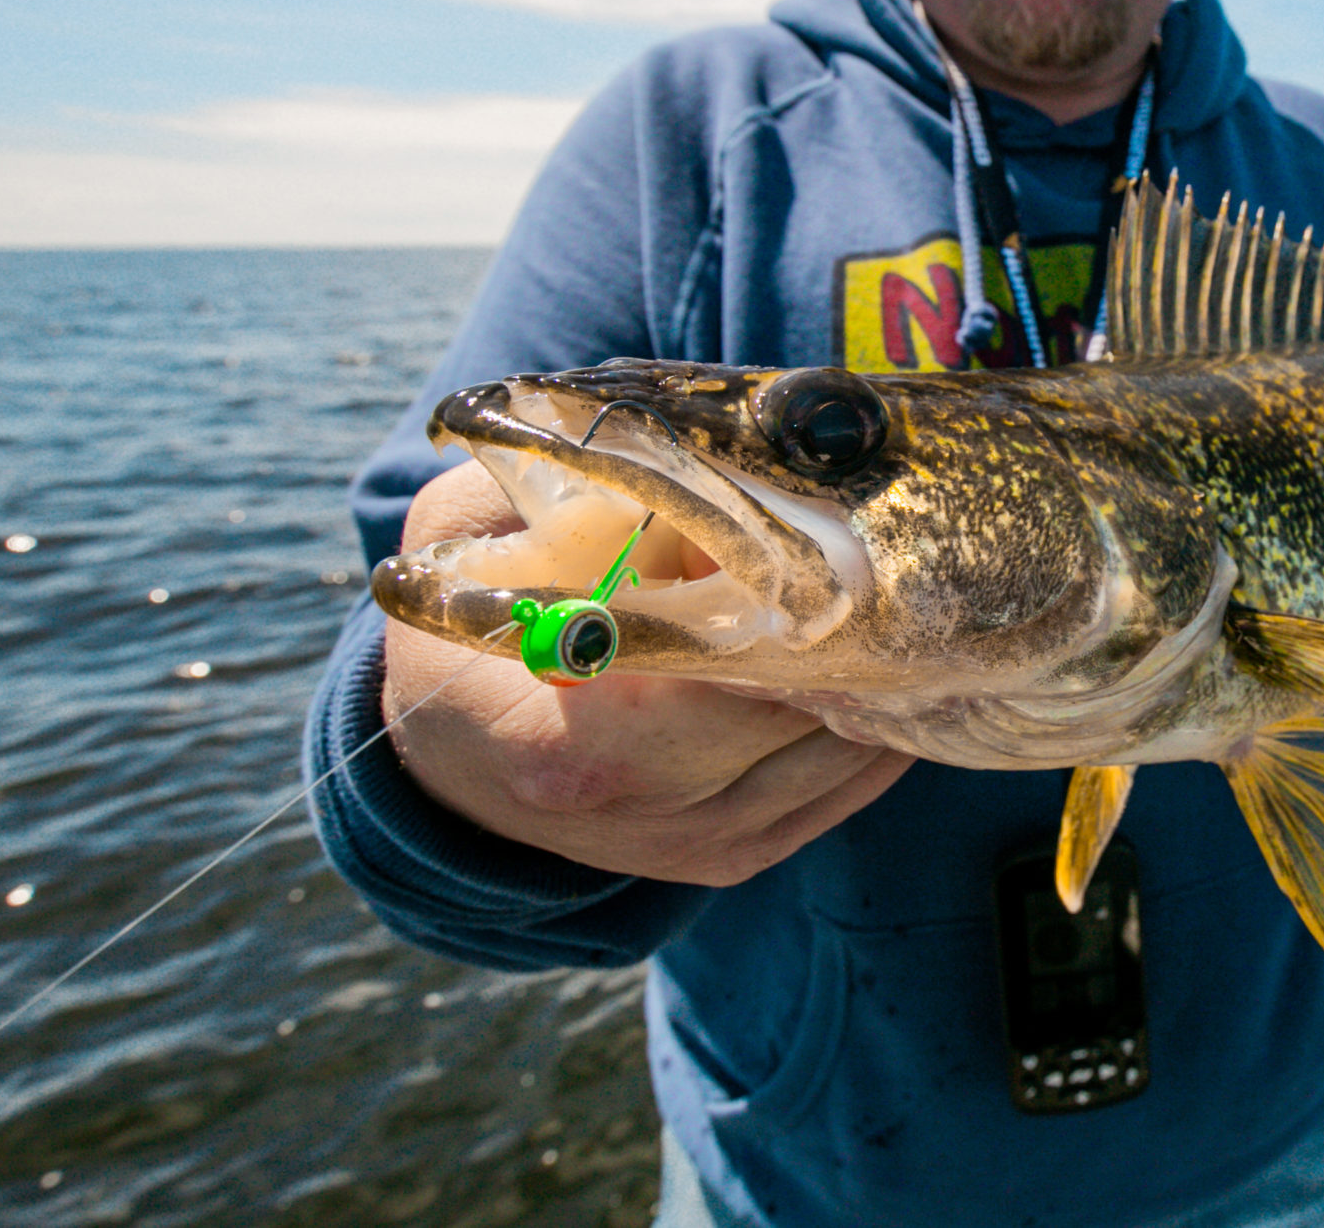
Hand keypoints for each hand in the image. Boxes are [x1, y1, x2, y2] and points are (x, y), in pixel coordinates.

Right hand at [380, 461, 912, 884]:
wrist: (448, 756)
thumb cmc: (461, 626)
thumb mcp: (471, 531)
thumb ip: (568, 492)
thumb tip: (696, 468)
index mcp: (567, 739)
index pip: (717, 673)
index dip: (772, 602)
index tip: (798, 538)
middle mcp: (640, 807)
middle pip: (795, 708)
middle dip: (836, 627)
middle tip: (862, 551)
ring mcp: (694, 843)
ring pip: (840, 752)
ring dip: (869, 674)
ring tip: (874, 598)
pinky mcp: (734, 855)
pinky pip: (844, 788)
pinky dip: (870, 726)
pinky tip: (871, 662)